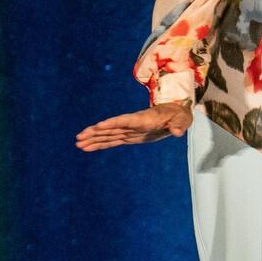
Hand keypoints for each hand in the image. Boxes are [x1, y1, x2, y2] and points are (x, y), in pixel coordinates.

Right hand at [75, 101, 191, 151]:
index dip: (113, 123)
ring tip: (78, 144)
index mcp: (144, 119)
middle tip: (79, 137)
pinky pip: (112, 141)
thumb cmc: (179, 115)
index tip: (99, 125)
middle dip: (96, 132)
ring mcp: (130, 130)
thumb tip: (177, 132)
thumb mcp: (183, 120)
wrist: (176, 112)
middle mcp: (133, 124)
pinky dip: (100, 144)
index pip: (126, 121)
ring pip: (109, 135)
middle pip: (112, 128)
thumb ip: (179, 125)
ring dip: (94, 139)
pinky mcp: (130, 136)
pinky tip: (88, 148)